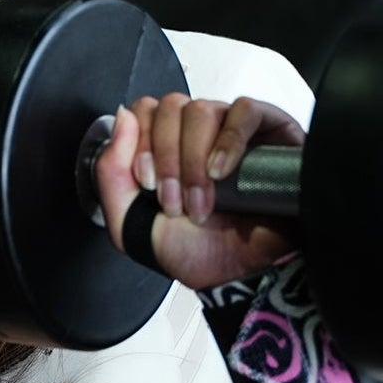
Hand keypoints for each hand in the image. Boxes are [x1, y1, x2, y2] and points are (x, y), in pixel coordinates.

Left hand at [91, 92, 304, 291]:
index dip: (140, 143)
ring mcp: (233, 129)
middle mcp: (198, 134)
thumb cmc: (194, 252)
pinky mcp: (271, 129)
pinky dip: (227, 141)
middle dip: (166, 159)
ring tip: (201, 201)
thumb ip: (111, 171)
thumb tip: (122, 117)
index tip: (146, 185)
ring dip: (193, 160)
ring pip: (201, 110)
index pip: (144, 111)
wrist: (240, 275)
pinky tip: (221, 173)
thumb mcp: (130, 220)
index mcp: (165, 147)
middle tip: (174, 203)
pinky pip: (245, 110)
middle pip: (170, 107)